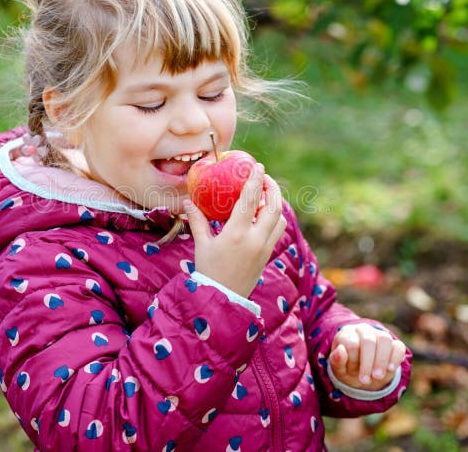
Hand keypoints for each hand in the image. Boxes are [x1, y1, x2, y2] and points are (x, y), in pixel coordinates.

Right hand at [184, 163, 286, 297]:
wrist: (222, 299)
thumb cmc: (209, 271)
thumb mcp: (202, 245)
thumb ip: (198, 221)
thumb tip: (188, 201)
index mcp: (236, 233)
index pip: (250, 200)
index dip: (255, 181)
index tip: (258, 167)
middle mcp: (255, 239)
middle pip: (273, 207)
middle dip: (272, 189)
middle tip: (265, 178)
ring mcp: (264, 248)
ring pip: (279, 219)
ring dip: (275, 204)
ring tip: (264, 196)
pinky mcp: (267, 255)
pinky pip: (277, 231)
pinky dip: (274, 218)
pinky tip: (263, 215)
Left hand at [328, 323, 406, 390]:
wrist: (362, 375)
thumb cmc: (347, 368)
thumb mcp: (338, 369)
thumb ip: (337, 360)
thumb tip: (341, 350)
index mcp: (347, 334)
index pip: (352, 343)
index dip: (353, 360)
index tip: (353, 374)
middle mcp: (364, 330)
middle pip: (368, 340)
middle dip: (367, 362)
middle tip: (365, 380)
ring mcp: (379, 335)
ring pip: (384, 339)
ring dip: (381, 360)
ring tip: (377, 376)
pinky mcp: (394, 344)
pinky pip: (398, 346)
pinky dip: (396, 357)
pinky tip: (390, 369)